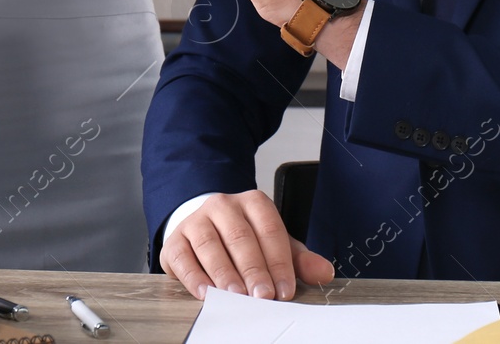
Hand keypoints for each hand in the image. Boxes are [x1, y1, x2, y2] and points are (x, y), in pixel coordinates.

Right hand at [161, 190, 333, 299]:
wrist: (203, 228)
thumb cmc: (242, 240)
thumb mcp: (273, 244)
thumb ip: (298, 259)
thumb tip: (324, 272)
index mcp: (253, 202)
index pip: (270, 230)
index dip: (279, 262)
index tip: (285, 290)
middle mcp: (223, 206)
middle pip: (240, 237)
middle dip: (254, 270)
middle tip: (262, 296)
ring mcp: (197, 221)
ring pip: (211, 245)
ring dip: (224, 274)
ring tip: (235, 296)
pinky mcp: (175, 240)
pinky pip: (183, 258)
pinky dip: (194, 277)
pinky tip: (206, 293)